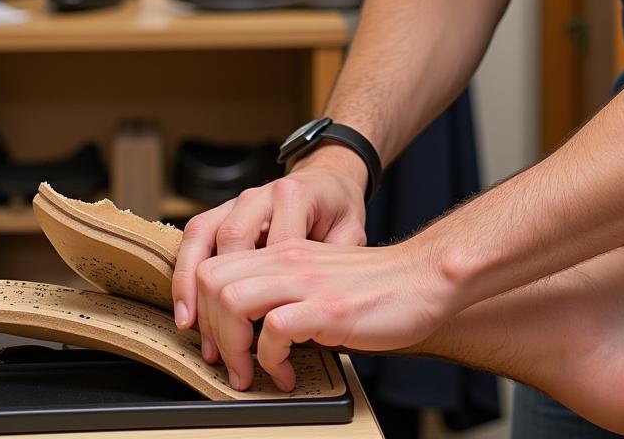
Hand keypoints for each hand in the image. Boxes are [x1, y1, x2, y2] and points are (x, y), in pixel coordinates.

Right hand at [171, 146, 368, 355]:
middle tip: (228, 342)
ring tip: (191, 328)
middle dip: (223, 295)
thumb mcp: (352, 230)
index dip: (271, 292)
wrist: (326, 180)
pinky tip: (186, 307)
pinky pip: (195, 235)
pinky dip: (184, 271)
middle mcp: (261, 194)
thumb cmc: (337, 209)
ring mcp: (237, 201)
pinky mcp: (223, 211)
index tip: (273, 333)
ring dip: (191, 285)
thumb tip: (318, 304)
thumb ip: (339, 261)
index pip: (275, 245)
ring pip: (202, 235)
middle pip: (231, 239)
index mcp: (295, 196)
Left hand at [194, 236, 455, 391]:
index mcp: (282, 251)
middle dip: (210, 329)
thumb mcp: (316, 276)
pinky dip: (271, 360)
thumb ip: (284, 288)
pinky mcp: (327, 307)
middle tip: (228, 362)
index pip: (213, 266)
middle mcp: (287, 259)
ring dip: (233, 346)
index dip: (201, 307)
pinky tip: (287, 373)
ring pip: (232, 300)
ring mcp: (306, 281)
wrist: (422, 279)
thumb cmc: (374, 286)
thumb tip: (250, 326)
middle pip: (211, 281)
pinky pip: (274, 330)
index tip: (216, 341)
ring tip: (251, 372)